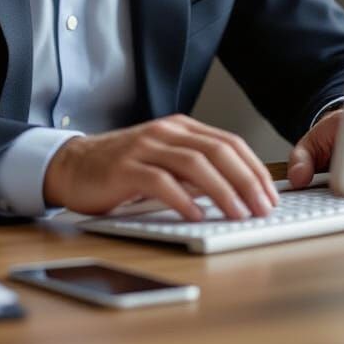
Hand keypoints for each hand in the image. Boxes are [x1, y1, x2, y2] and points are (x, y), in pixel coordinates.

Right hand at [43, 114, 280, 220]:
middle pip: (217, 151)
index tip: (270, 194)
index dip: (253, 168)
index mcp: (180, 128)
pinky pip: (161, 182)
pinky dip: (183, 200)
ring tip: (239, 214)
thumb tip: (238, 193)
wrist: (73, 166)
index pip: (228, 143)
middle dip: (246, 180)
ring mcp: (145, 147)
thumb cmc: (122, 168)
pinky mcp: (125, 168)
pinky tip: (197, 215)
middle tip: (263, 207)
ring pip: (194, 164)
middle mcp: (165, 132)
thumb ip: (195, 170)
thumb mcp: (164, 161)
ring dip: (222, 191)